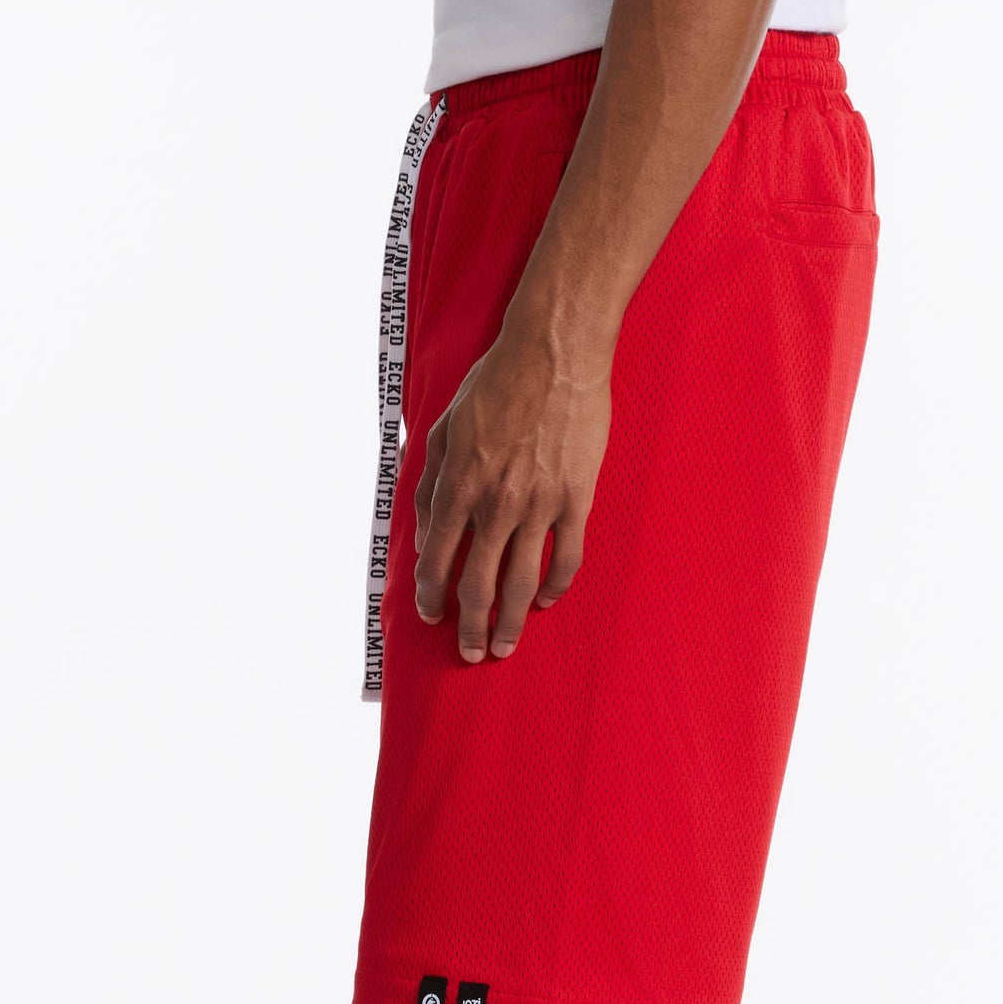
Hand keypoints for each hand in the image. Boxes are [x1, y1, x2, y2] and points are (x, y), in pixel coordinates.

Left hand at [413, 326, 611, 661]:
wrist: (555, 351)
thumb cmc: (496, 383)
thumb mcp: (445, 427)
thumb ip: (431, 482)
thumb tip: (426, 531)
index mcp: (458, 485)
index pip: (436, 560)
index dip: (429, 595)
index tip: (430, 614)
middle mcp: (495, 503)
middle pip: (477, 586)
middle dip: (469, 628)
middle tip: (470, 652)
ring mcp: (538, 505)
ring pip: (519, 584)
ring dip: (509, 624)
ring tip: (503, 647)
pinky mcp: (575, 499)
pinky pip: (565, 559)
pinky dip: (553, 588)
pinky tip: (542, 601)